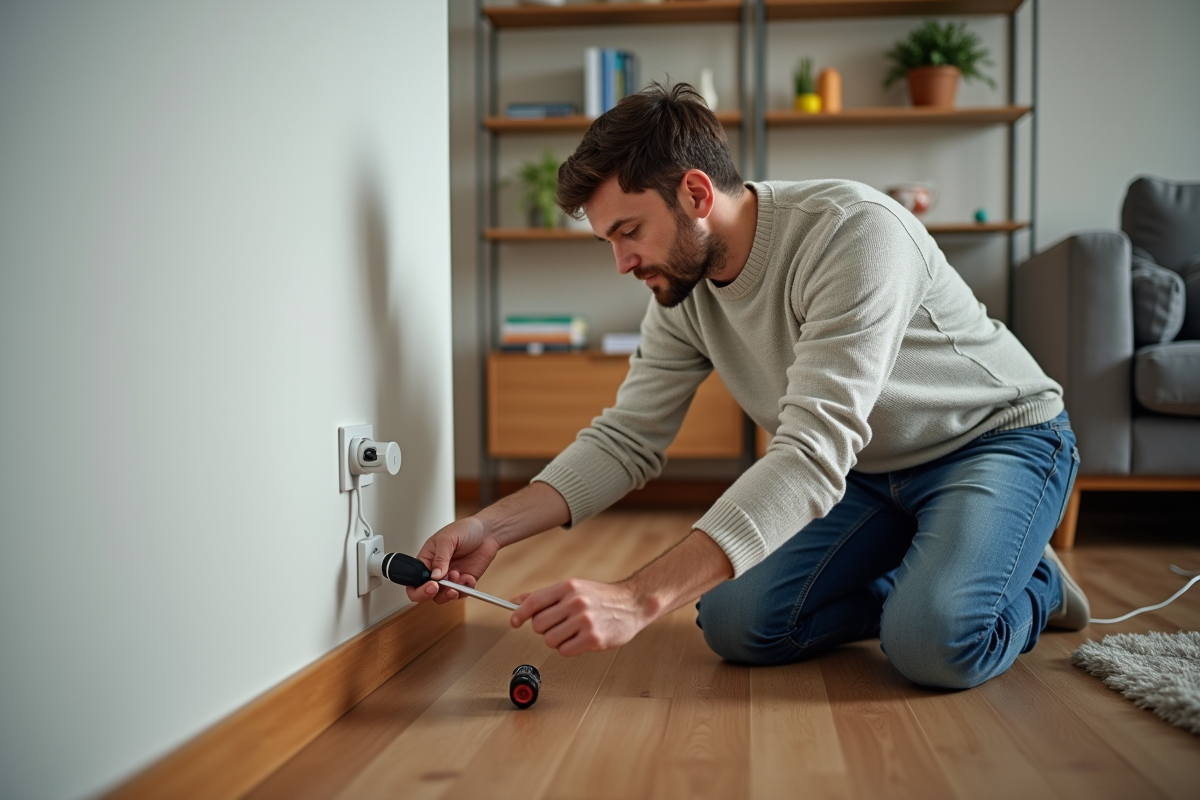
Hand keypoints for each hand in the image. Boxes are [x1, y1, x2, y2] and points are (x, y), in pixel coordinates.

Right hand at [405, 516, 501, 604]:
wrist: (487, 531)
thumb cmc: (465, 529)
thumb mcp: (448, 538)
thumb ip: (440, 558)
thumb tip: (435, 576)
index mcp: (427, 559)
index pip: (415, 580)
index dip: (419, 588)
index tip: (431, 585)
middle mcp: (437, 571)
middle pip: (427, 593)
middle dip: (433, 593)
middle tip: (441, 586)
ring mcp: (450, 578)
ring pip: (443, 596)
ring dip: (450, 591)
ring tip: (458, 576)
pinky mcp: (464, 581)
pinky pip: (461, 594)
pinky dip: (465, 589)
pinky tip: (468, 578)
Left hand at [510, 579, 655, 656]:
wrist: (633, 604)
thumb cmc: (601, 597)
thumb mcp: (574, 588)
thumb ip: (545, 596)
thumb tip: (516, 601)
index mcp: (568, 587)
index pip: (534, 601)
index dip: (520, 614)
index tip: (514, 622)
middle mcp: (576, 602)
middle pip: (539, 624)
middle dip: (545, 628)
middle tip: (559, 625)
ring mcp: (585, 621)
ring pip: (550, 640)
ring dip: (557, 640)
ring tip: (572, 632)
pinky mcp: (593, 638)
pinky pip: (564, 650)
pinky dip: (569, 648)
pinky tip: (580, 640)